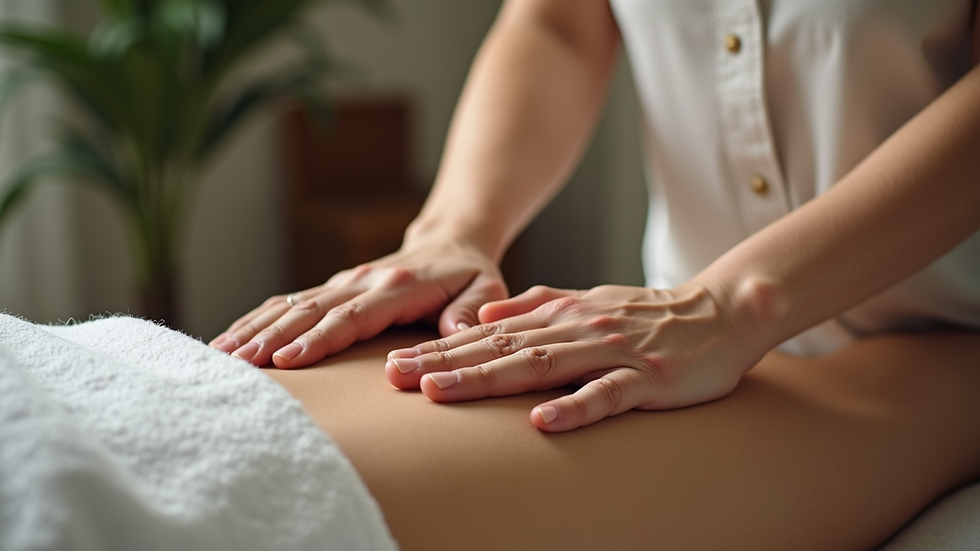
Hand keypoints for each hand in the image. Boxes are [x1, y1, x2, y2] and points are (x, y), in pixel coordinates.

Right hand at [210, 238, 507, 367]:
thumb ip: (473, 310)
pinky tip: (229, 341)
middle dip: (271, 337)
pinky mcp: (332, 288)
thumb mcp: (486, 288)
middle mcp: (363, 280)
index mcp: (399, 285)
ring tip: (218, 356)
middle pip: (309, 310)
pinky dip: (257, 321)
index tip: (288, 359)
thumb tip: (457, 334)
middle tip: (236, 365)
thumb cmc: (471, 274)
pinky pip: (288, 303)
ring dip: (254, 329)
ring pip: (290, 305)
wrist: (451, 239)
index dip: (319, 338)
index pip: (353, 315)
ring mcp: (343, 282)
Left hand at [384, 283, 763, 431]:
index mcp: (560, 314)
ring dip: (487, 380)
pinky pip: (608, 394)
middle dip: (445, 363)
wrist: (720, 311)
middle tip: (394, 378)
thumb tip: (483, 315)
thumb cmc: (647, 314)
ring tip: (441, 395)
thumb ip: (535, 305)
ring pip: (540, 366)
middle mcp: (577, 328)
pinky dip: (575, 406)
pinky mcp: (647, 378)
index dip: (440, 348)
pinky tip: (543, 421)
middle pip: (500, 349)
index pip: (488, 334)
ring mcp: (611, 352)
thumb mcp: (585, 301)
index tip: (393, 363)